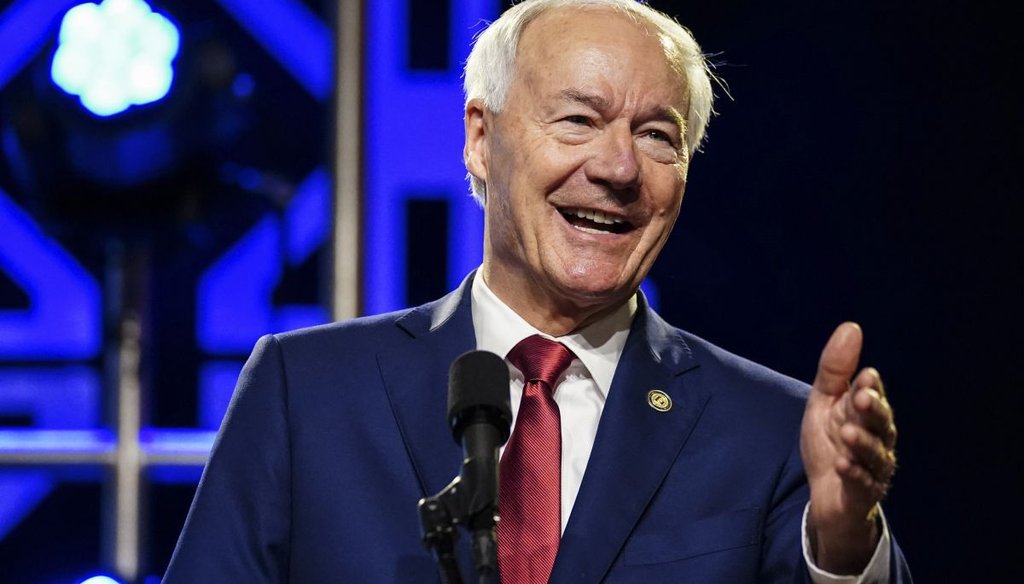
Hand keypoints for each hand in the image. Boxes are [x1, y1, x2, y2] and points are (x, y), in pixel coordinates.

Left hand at [800, 322, 896, 573]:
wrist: (827, 494)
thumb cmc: (829, 443)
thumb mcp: (824, 402)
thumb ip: (835, 369)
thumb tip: (851, 327)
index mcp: (868, 415)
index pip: (873, 397)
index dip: (870, 388)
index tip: (864, 377)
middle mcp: (878, 440)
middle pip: (881, 424)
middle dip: (873, 411)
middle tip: (861, 399)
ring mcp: (874, 468)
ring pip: (875, 454)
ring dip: (862, 443)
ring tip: (846, 433)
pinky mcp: (864, 493)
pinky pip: (863, 483)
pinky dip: (854, 474)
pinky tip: (843, 465)